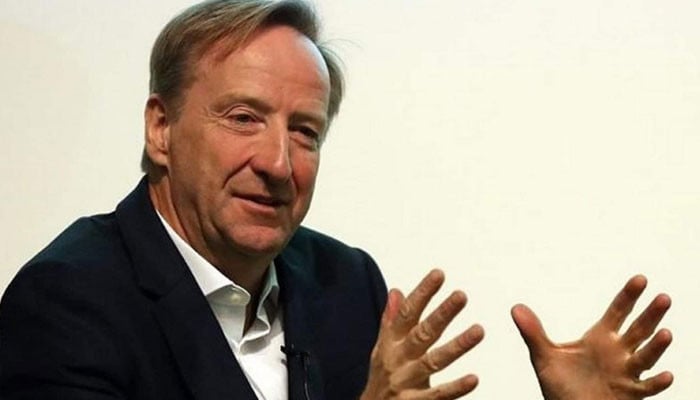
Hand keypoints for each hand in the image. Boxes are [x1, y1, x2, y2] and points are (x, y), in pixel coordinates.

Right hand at [360, 269, 483, 399]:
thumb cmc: (381, 378)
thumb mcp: (381, 348)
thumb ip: (391, 320)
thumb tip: (396, 291)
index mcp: (391, 343)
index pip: (407, 313)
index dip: (422, 293)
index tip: (439, 274)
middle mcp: (398, 360)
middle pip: (422, 333)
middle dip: (442, 313)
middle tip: (461, 295)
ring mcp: (406, 382)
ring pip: (433, 361)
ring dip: (457, 346)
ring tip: (479, 331)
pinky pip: (438, 395)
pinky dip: (456, 388)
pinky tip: (474, 378)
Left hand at [511, 275, 672, 399]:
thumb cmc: (562, 387)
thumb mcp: (545, 357)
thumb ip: (533, 333)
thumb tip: (516, 308)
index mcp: (600, 339)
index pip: (618, 312)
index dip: (628, 296)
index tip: (640, 279)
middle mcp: (618, 353)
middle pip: (638, 330)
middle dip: (651, 315)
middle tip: (663, 298)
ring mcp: (626, 374)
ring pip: (646, 357)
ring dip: (657, 346)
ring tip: (665, 333)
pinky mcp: (629, 395)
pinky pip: (646, 389)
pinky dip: (656, 383)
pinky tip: (666, 375)